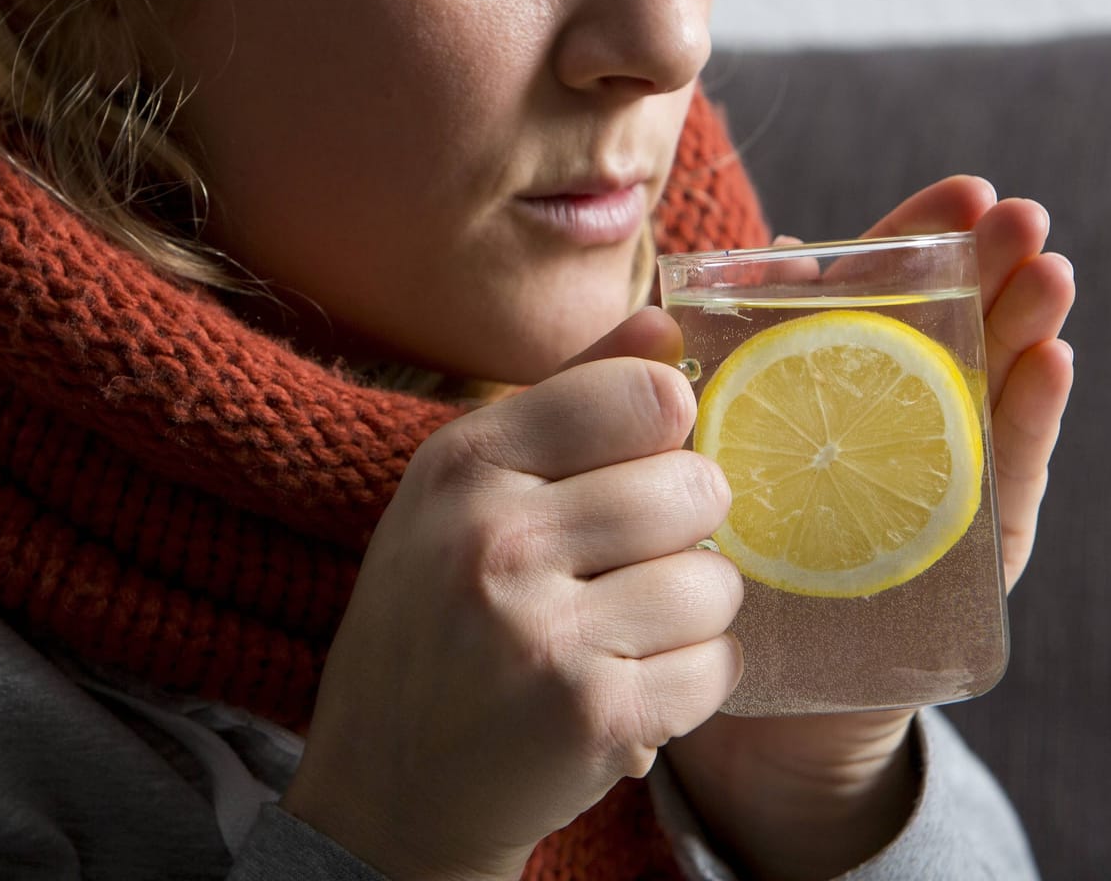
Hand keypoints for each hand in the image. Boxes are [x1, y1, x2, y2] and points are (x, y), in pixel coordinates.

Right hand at [282, 310, 744, 880]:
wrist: (391, 790)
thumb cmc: (441, 617)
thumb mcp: (470, 489)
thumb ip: (573, 395)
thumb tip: (669, 320)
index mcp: (465, 462)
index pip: (641, 393)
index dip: (665, 430)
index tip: (639, 465)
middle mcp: (495, 538)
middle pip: (696, 485)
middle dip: (685, 529)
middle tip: (630, 564)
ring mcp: (542, 631)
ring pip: (717, 581)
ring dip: (692, 613)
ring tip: (626, 630)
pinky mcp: (592, 716)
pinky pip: (718, 666)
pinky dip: (693, 682)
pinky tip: (631, 685)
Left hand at [665, 176, 1074, 880]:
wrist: (753, 694)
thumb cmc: (725, 551)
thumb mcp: (712, 447)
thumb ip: (717, 366)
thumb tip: (743, 279)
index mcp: (838, 382)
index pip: (887, 293)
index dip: (923, 240)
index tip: (962, 192)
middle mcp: (904, 420)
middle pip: (957, 327)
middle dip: (993, 268)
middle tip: (1020, 216)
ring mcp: (945, 482)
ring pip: (993, 389)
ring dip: (1025, 329)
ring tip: (1049, 275)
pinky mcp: (969, 552)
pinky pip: (1001, 480)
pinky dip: (1025, 423)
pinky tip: (1049, 368)